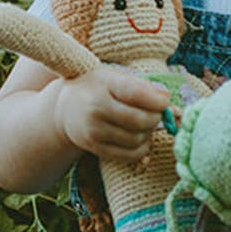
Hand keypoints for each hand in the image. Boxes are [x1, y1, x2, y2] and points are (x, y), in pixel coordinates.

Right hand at [54, 66, 169, 162]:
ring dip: (149, 133)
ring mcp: (93, 131)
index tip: (164, 101)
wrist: (65, 108)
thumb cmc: (97, 88)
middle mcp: (95, 109)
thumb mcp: (115, 76)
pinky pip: (129, 155)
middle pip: (140, 121)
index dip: (157, 100)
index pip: (136, 94)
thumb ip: (141, 85)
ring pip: (137, 139)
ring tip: (145, 123)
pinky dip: (141, 148)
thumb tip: (165, 98)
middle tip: (156, 113)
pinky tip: (139, 137)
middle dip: (156, 118)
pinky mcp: (94, 148)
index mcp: (103, 85)